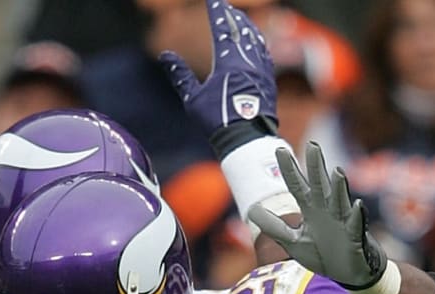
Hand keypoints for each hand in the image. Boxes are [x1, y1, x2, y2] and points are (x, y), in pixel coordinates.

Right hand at [161, 0, 275, 137]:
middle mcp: (248, 61)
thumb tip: (165, 55)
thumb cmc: (218, 121)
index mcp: (228, 62)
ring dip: (247, 26)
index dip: (217, 11)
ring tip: (241, 19)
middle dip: (232, 15)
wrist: (246, 139)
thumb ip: (180, 75)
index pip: (222, 29)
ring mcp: (261, 70)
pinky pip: (265, 54)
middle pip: (241, 30)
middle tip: (225, 6)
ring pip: (255, 40)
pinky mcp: (269, 80)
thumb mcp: (192, 99)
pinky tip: (257, 42)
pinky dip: (259, 42)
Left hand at [248, 143, 389, 291]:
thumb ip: (274, 227)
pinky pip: (356, 225)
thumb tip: (252, 211)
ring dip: (339, 188)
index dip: (289, 169)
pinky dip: (357, 216)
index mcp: (311, 210)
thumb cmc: (322, 254)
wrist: (347, 274)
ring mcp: (342, 222)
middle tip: (312, 145)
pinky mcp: (355, 237)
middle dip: (316, 167)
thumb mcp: (293, 241)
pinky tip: (357, 205)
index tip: (279, 149)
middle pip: (319, 185)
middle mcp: (326, 211)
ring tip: (337, 172)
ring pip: (340, 201)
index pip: (297, 186)